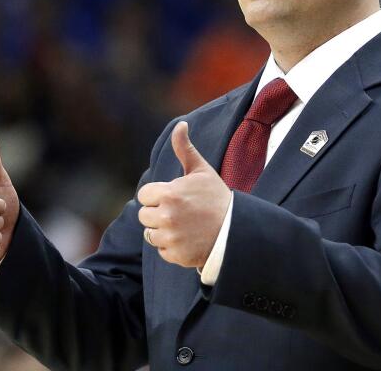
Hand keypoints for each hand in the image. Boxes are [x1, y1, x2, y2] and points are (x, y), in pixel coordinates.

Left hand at [137, 121, 231, 267]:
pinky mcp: (175, 255)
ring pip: (150, 234)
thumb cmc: (217, 198)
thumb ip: (185, 149)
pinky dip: (172, 247)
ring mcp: (171, 237)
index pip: (144, 195)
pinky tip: (188, 239)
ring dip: (163, 231)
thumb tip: (181, 124)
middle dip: (158, 214)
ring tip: (184, 226)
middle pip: (144, 216)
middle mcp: (167, 216)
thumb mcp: (202, 171)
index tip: (174, 197)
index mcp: (169, 194)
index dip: (157, 196)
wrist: (236, 230)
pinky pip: (161, 251)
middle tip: (180, 213)